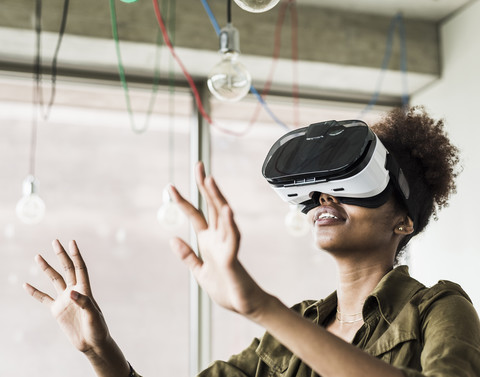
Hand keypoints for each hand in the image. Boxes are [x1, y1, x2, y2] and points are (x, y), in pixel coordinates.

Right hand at [24, 240, 109, 353]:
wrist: (92, 343)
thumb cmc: (97, 328)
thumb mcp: (93, 316)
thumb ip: (83, 303)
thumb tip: (70, 292)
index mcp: (85, 290)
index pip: (80, 268)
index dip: (76, 255)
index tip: (72, 242)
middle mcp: (74, 291)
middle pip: (67, 269)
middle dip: (61, 255)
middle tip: (55, 241)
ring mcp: (65, 300)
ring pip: (54, 280)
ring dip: (47, 268)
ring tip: (38, 256)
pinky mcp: (57, 311)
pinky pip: (44, 299)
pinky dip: (35, 292)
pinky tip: (26, 285)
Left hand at [169, 162, 269, 318]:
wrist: (243, 305)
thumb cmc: (225, 287)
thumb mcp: (199, 271)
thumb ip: (187, 256)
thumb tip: (172, 238)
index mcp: (208, 241)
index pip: (195, 215)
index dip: (183, 201)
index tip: (171, 186)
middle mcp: (218, 238)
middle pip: (212, 207)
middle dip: (205, 187)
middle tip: (198, 165)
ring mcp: (227, 246)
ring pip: (223, 217)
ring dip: (217, 198)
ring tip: (210, 180)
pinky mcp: (233, 258)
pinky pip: (233, 239)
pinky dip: (230, 225)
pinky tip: (227, 210)